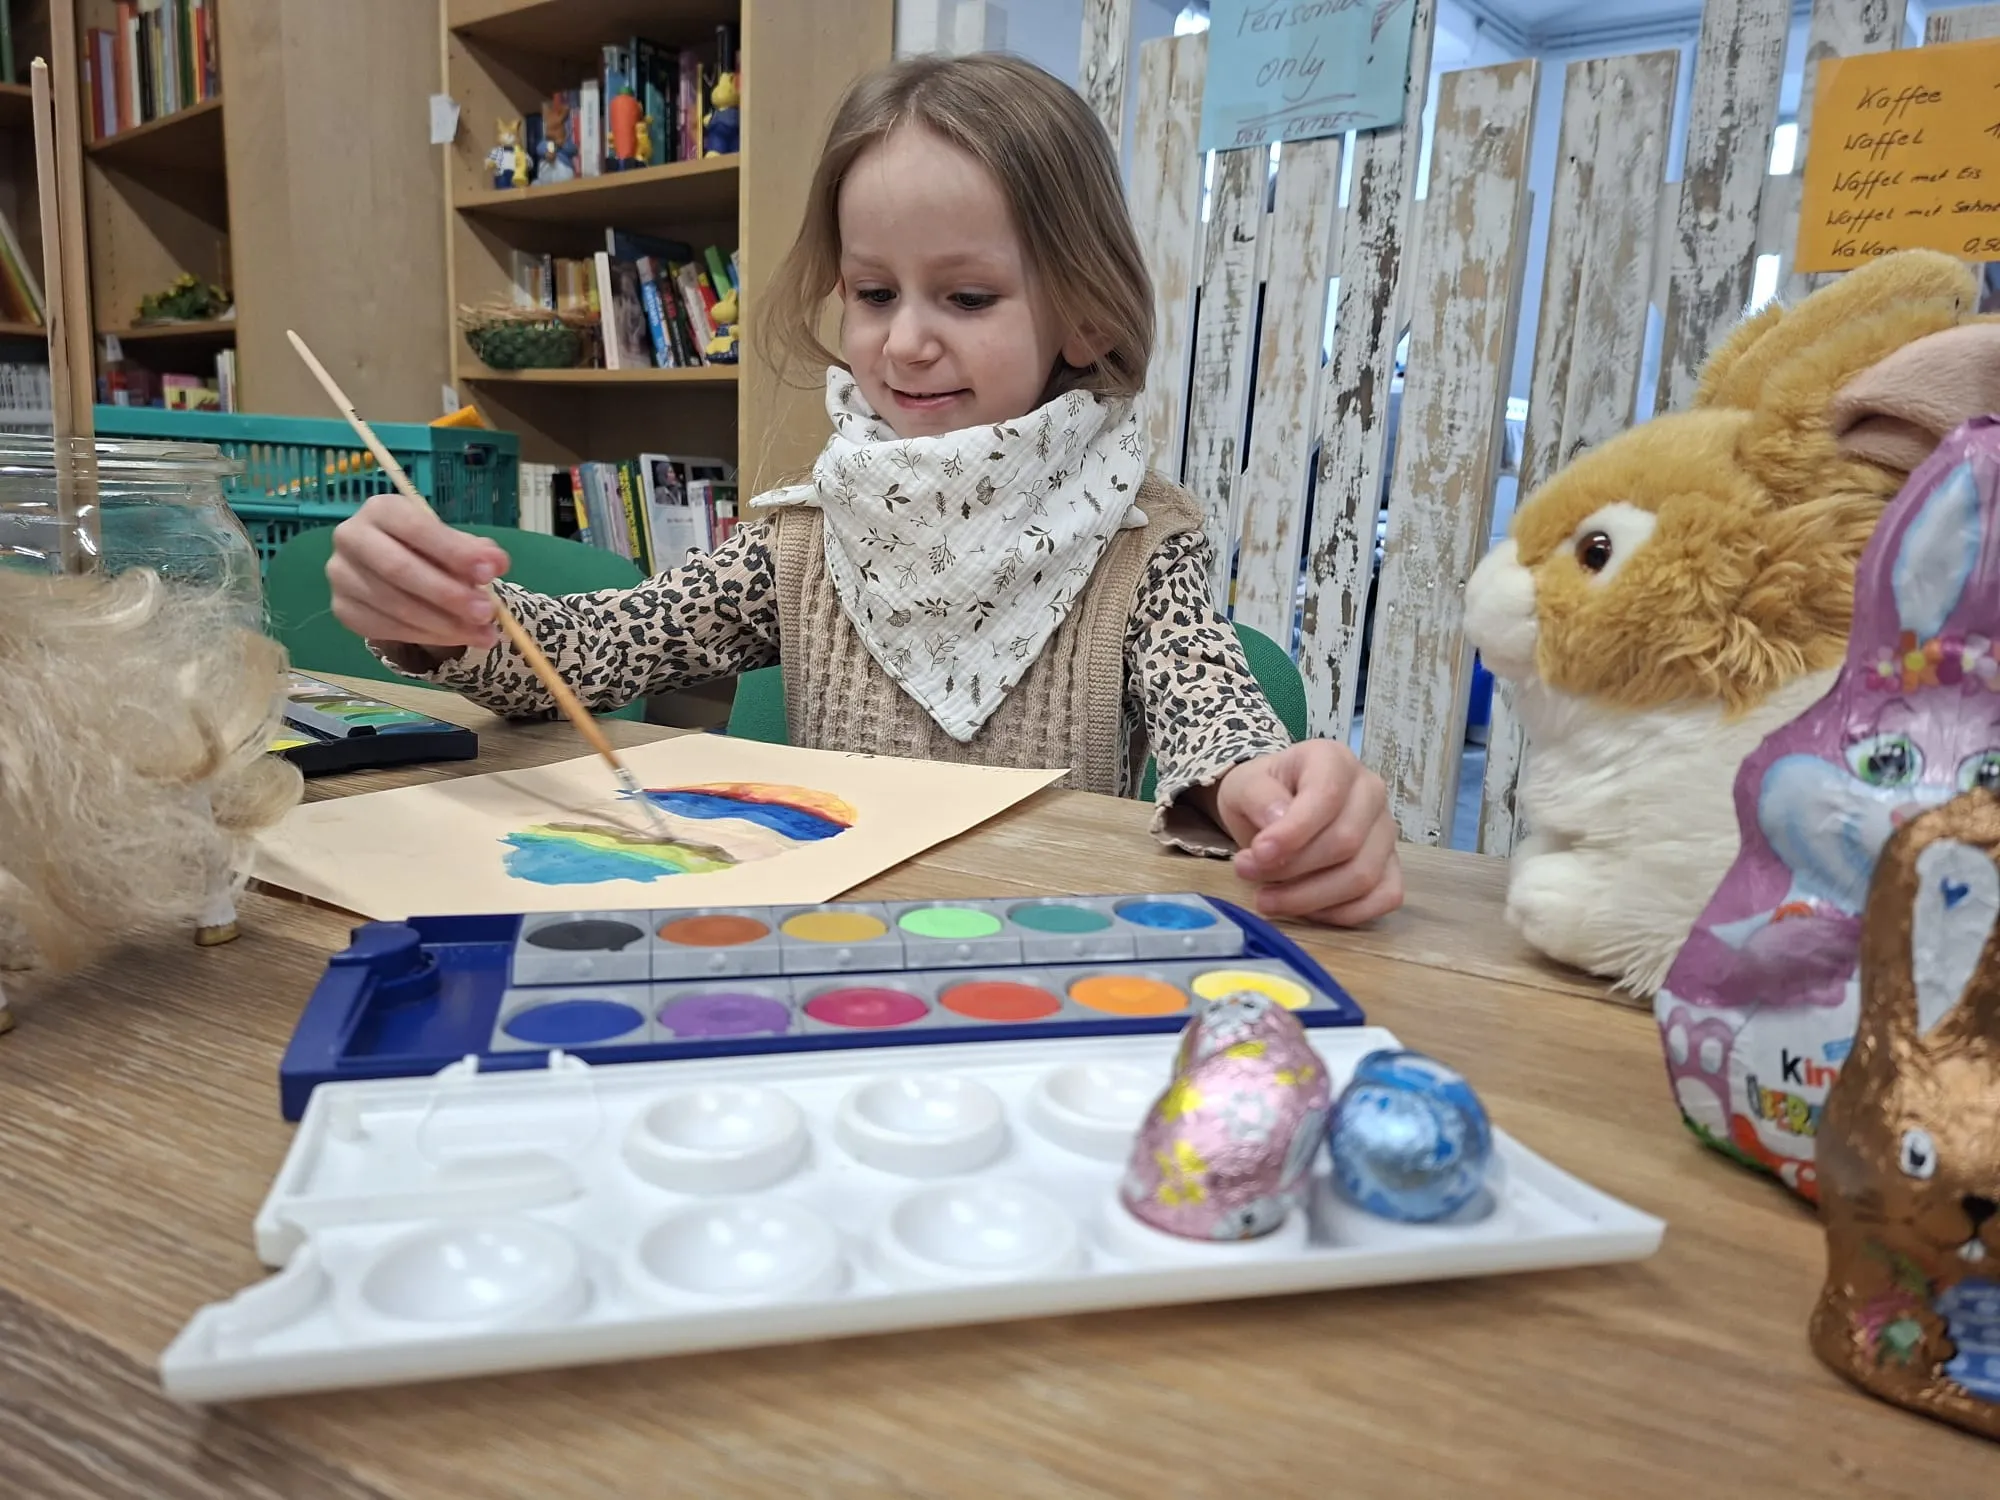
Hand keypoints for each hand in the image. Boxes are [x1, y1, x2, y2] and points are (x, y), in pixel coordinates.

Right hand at [326, 494, 509, 651]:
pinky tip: (456, 638)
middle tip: (487, 613)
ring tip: (483, 633)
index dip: (454, 552)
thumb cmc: (427, 549)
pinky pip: (387, 628)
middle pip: (399, 569)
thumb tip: (497, 563)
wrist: (393, 572)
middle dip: (448, 594)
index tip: (491, 573)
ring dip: (444, 623)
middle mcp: (351, 538)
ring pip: (395, 605)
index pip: (416, 528)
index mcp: (380, 509)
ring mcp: (342, 575)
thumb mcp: (452, 543)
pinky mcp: (343, 609)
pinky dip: (428, 637)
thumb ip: (475, 551)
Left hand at [1210, 742, 1402, 925]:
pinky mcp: (1391, 866)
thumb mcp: (1245, 785)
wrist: (1276, 806)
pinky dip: (1343, 913)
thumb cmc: (1264, 793)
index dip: (1294, 831)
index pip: (1327, 795)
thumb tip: (1277, 822)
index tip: (1258, 854)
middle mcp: (1370, 792)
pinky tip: (1306, 910)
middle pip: (1345, 842)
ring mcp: (1385, 831)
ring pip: (1363, 876)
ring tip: (1266, 897)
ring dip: (1309, 897)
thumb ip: (1258, 797)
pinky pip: (1383, 898)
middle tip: (1247, 872)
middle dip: (1292, 868)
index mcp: (1336, 761)